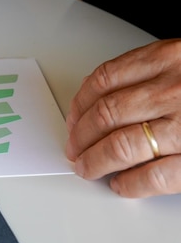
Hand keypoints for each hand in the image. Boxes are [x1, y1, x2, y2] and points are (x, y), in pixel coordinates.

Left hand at [65, 39, 180, 197]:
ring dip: (95, 161)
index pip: (104, 80)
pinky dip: (129, 184)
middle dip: (81, 137)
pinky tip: (121, 185)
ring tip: (88, 168)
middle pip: (105, 115)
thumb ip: (156, 70)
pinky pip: (153, 176)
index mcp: (172, 57)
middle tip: (74, 149)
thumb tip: (105, 95)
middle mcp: (176, 89)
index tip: (73, 117)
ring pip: (121, 146)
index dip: (80, 103)